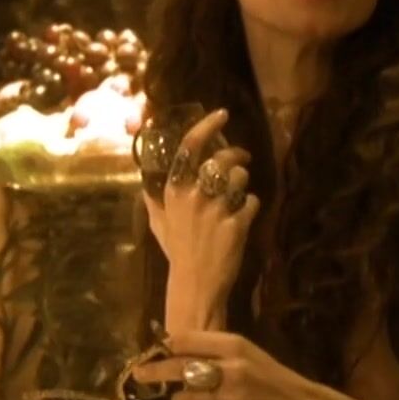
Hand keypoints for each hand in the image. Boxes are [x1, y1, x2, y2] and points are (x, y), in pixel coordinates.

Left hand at [132, 329, 339, 399]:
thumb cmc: (275, 380)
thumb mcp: (249, 355)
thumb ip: (215, 352)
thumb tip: (174, 350)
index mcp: (235, 345)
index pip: (186, 340)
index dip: (163, 346)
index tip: (150, 351)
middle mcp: (232, 369)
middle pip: (179, 368)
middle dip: (154, 372)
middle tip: (138, 374)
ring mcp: (233, 398)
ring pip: (185, 399)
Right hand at [144, 108, 259, 327]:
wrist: (195, 284)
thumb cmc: (177, 251)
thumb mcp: (159, 223)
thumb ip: (155, 201)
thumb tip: (145, 184)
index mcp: (174, 190)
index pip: (190, 147)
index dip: (207, 126)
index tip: (222, 115)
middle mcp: (194, 195)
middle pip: (222, 159)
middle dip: (237, 155)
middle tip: (243, 158)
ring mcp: (216, 210)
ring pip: (241, 179)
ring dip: (245, 183)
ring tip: (240, 193)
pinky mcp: (237, 225)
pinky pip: (253, 202)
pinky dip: (252, 207)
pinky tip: (244, 216)